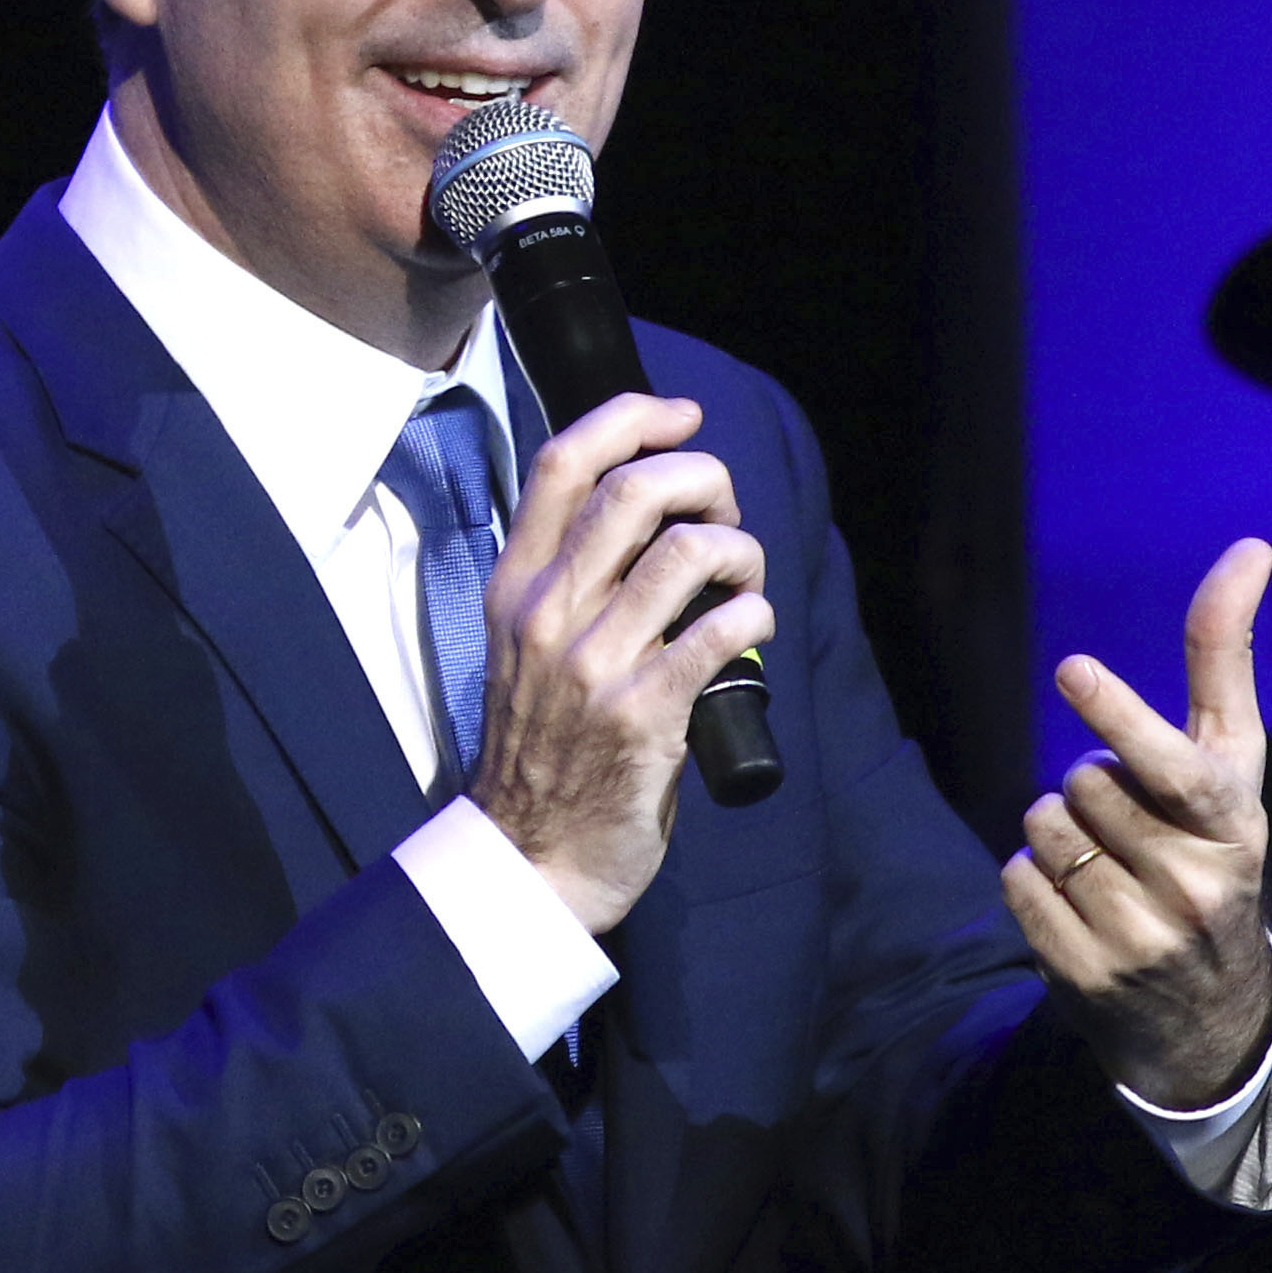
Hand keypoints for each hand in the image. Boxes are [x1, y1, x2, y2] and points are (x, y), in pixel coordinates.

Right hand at [471, 392, 776, 936]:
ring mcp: (595, 664)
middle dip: (705, 478)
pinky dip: (755, 615)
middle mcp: (549, 615)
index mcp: (517, 589)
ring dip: (742, 549)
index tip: (680, 415)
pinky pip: (721, 630)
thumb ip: (571, 585)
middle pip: (636, 488)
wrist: (530, 857)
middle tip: (724, 513)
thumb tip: (653, 519)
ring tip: (745, 579)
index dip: (632, 416)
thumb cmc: (545, 752)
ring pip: (689, 550)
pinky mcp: (645, 713)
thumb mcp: (527, 651)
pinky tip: (752, 631)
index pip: (563, 464)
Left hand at [1004, 538, 1271, 1105]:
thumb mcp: (1231, 765)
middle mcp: (1198, 881)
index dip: (1120, 714)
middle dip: (1089, 784)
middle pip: (1083, 783)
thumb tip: (1252, 545)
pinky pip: (1017, 880)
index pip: (1172, 764)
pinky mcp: (1087, 972)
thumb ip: (1224, 660)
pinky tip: (1076, 902)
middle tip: (1127, 822)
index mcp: (1236, 823)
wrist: (1207, 1010)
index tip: (1071, 668)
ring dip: (1056, 832)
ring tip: (1103, 862)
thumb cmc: (1210, 848)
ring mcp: (1142, 934)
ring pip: (1044, 829)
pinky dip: (1032, 879)